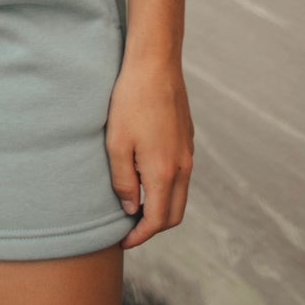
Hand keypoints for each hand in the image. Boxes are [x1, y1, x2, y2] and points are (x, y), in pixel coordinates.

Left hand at [105, 53, 194, 248]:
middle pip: (174, 214)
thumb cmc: (131, 101)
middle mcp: (183, 167)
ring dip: (161, 206)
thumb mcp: (117, 143)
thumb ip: (124, 182)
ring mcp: (188, 152)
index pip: (157, 220)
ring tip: (135, 203)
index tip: (123, 240)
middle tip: (129, 226)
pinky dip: (167, 187)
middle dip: (153, 227)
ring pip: (180, 194)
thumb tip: (131, 209)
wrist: (155, 64)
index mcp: (165, 173)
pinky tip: (146, 175)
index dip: (140, 235)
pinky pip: (181, 175)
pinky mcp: (187, 138)